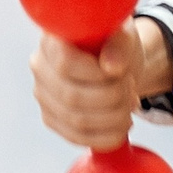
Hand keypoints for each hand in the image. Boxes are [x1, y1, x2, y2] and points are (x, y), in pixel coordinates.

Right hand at [30, 18, 172, 151]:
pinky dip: (106, 136)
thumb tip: (113, 68)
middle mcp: (40, 69)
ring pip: (76, 120)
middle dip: (112, 97)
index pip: (65, 64)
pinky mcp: (51, 119)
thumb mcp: (122, 35)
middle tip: (132, 90)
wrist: (113, 62)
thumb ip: (120, 45)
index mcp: (52, 41)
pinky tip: (123, 126)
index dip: (97, 74)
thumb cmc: (115, 45)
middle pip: (71, 96)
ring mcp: (43, 96)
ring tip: (131, 105)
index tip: (120, 72)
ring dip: (113, 118)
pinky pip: (76, 137)